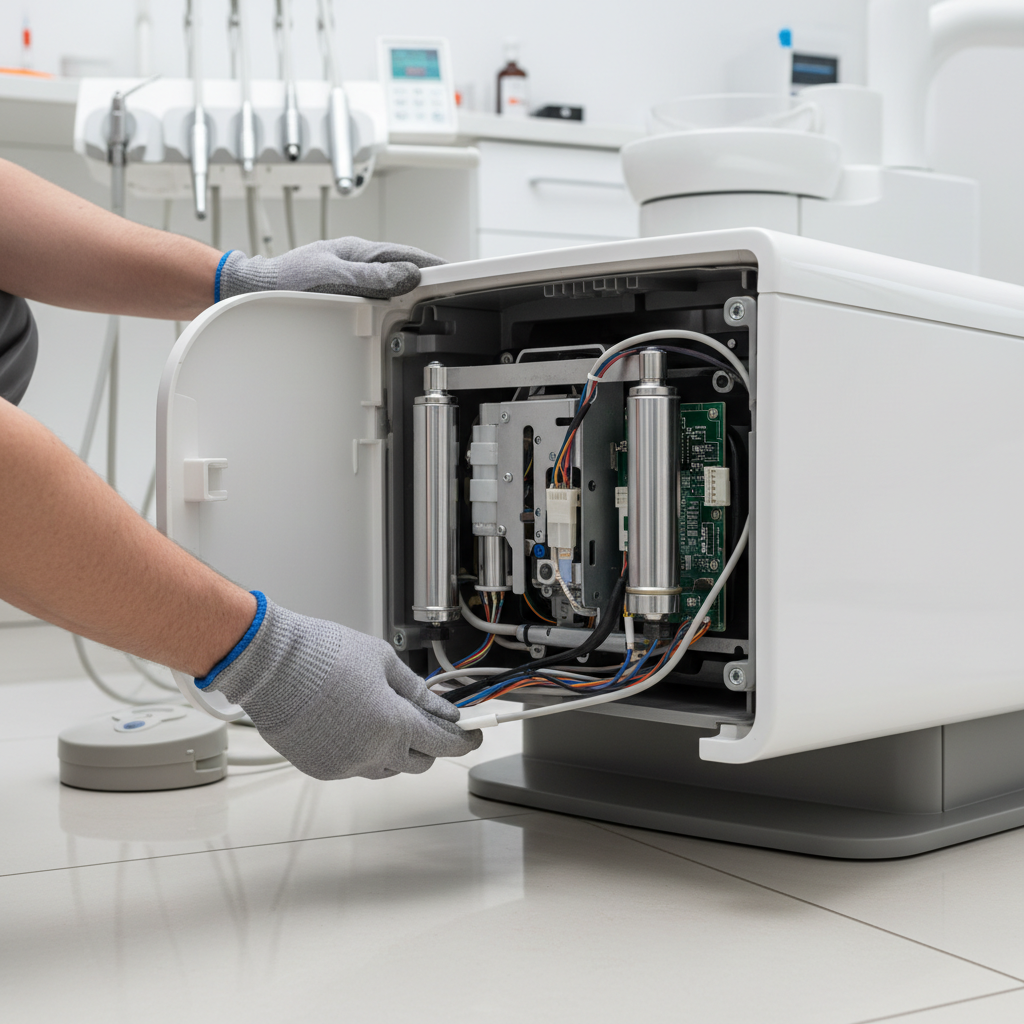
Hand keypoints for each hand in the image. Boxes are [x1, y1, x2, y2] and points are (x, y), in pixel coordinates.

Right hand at [204, 594, 480, 779]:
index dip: (464, 738)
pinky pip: (356, 767)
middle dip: (431, 743)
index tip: (473, 732)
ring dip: (398, 750)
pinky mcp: (322, 769)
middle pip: (419, 762)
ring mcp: (345, 765)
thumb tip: (442, 707)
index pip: (444, 743)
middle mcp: (373, 753)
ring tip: (387, 717)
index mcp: (395, 725)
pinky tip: (356, 724)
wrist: (273, 666)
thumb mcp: (384, 662)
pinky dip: (365, 751)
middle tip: (430, 720)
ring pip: (388, 768)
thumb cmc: (324, 656)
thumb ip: (417, 691)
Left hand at [217, 237, 445, 301]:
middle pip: (406, 267)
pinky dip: (395, 300)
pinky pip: (380, 292)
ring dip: (413, 290)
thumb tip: (408, 275)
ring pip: (394, 281)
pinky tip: (399, 311)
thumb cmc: (283, 282)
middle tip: (454, 293)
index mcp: (359, 251)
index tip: (459, 276)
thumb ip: (372, 277)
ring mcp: (353, 274)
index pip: (409, 256)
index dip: (436, 267)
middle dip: (431, 278)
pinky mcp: (346, 289)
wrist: (253, 290)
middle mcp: (359, 260)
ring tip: (433, 302)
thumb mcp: (332, 278)